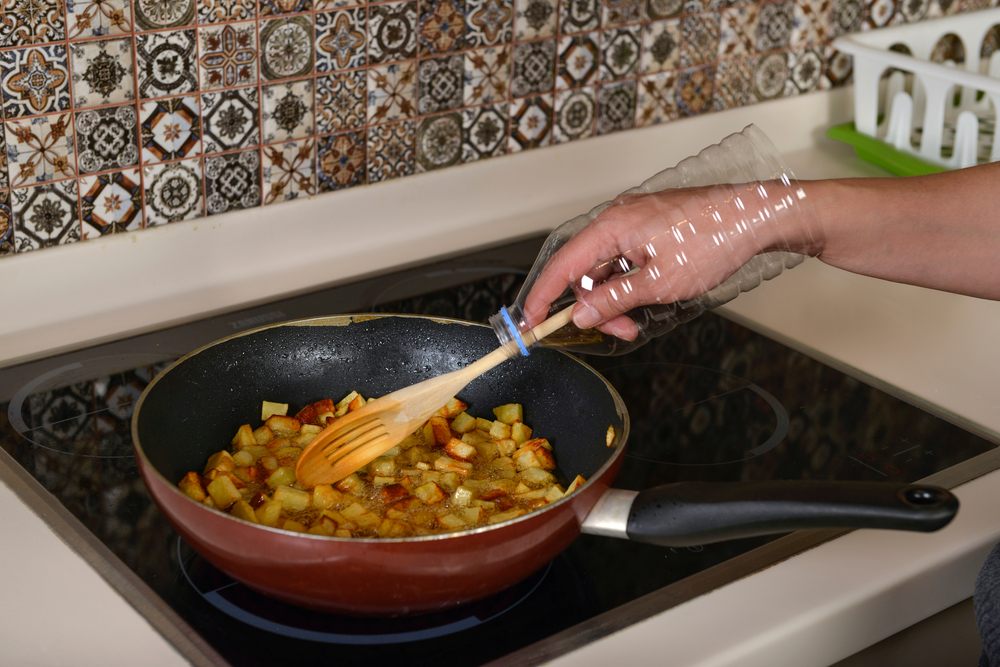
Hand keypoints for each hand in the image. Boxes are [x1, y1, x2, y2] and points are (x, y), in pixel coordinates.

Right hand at [522, 182, 797, 337]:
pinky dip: (630, 282)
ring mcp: (635, 219)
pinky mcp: (651, 225)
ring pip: (607, 266)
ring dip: (616, 297)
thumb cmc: (714, 238)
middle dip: (596, 305)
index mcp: (612, 226)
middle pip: (585, 269)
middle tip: (619, 330)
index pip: (561, 266)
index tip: (530, 322)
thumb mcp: (660, 283)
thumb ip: (615, 300)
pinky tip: (649, 295)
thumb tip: (582, 314)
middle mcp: (618, 217)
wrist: (757, 215)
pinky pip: (625, 257)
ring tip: (640, 318)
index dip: (542, 297)